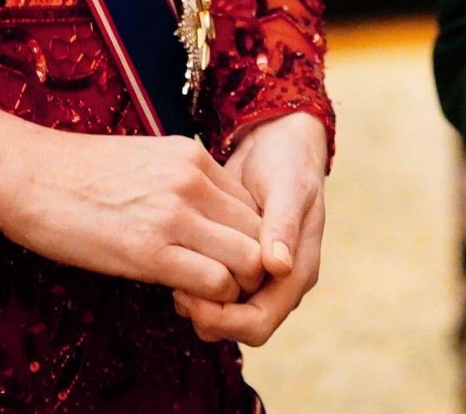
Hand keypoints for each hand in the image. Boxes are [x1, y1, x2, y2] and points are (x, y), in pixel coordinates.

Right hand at [0, 110, 264, 299]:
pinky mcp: (150, 251)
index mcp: (190, 154)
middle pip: (259, 234)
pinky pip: (214, 284)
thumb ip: (181, 184)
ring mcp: (173, 213)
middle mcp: (191, 179)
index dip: (242, 240)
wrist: (24, 173)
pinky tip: (175, 295)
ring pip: (248, 261)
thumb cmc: (75, 172)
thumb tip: (205, 221)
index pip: (253, 205)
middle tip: (215, 283)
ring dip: (232, 288)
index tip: (215, 256)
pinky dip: (207, 300)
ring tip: (197, 292)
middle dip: (248, 268)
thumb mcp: (143, 161)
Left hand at [173, 111, 326, 346]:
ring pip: (225, 309)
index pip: (258, 323)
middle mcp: (277, 281)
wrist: (277, 141)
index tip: (189, 298)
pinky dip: (195, 279)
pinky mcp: (236, 255)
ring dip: (198, 300)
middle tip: (173, 291)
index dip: (224, 320)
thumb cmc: (287, 162)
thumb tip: (278, 267)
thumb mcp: (288, 188)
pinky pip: (216, 284)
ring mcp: (257, 271)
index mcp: (296, 273)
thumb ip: (283, 226)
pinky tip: (174, 259)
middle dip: (206, 315)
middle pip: (238, 325)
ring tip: (169, 276)